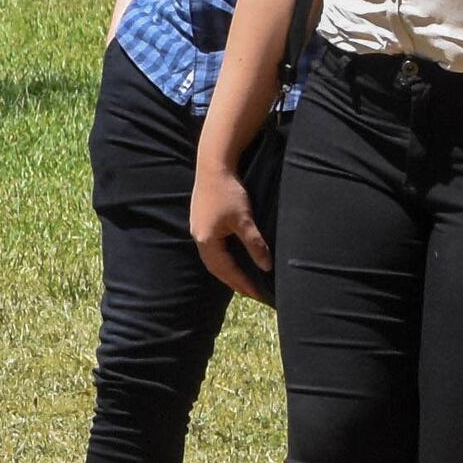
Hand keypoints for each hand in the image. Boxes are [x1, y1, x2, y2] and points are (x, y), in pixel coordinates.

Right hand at [190, 155, 272, 300]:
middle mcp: (198, 238)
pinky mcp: (201, 222)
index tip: (259, 295)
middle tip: (252, 293)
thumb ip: (254, 245)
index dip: (243, 283)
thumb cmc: (229, 192)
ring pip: (213, 259)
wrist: (213, 166)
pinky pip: (212, 249)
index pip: (227, 270)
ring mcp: (198, 230)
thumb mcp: (245, 220)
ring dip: (227, 271)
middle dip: (234, 282)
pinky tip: (232, 258)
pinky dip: (223, 259)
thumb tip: (265, 266)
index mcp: (207, 241)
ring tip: (243, 280)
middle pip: (216, 269)